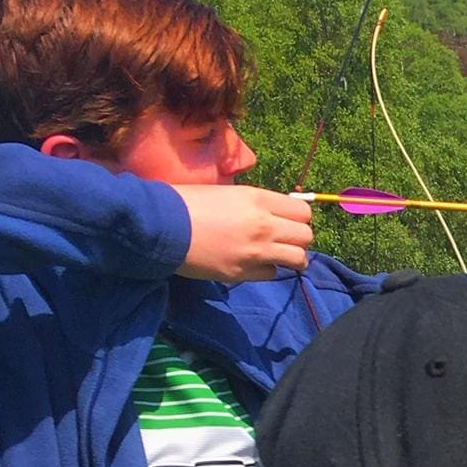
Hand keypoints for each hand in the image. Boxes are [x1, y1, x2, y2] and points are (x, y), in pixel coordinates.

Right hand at [175, 184, 313, 280]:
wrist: (160, 225)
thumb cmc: (186, 202)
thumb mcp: (226, 192)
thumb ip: (254, 204)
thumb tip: (273, 214)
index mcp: (258, 199)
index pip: (303, 211)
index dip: (298, 217)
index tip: (288, 221)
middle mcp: (264, 225)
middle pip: (306, 236)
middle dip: (299, 238)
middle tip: (285, 240)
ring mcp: (256, 252)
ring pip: (298, 259)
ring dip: (292, 258)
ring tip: (279, 256)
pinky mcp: (244, 273)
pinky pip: (271, 274)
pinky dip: (266, 270)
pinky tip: (252, 263)